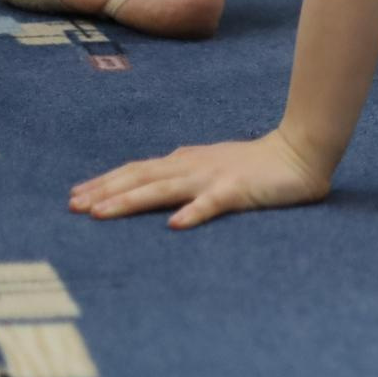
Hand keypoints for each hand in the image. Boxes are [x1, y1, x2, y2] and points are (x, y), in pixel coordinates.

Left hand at [70, 131, 330, 227]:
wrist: (303, 151)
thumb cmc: (259, 162)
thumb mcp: (214, 164)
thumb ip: (186, 168)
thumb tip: (155, 171)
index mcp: (187, 161)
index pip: (138, 170)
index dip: (106, 182)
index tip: (75, 196)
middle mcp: (193, 166)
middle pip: (141, 177)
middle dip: (105, 191)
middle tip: (73, 206)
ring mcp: (214, 177)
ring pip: (164, 188)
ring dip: (130, 200)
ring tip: (100, 214)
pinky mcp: (238, 189)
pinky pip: (212, 203)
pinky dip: (193, 212)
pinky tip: (174, 225)